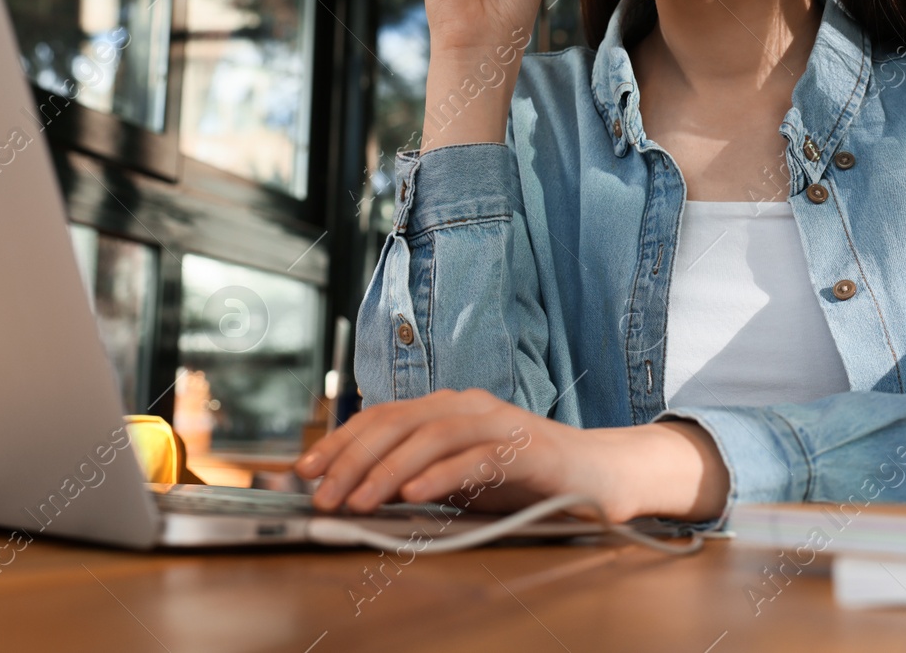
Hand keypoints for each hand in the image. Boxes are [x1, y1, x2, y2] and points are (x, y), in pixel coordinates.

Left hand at [293, 388, 729, 523]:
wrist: (600, 474)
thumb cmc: (527, 476)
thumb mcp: (461, 475)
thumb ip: (418, 475)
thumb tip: (358, 491)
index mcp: (449, 407)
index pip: (383, 417)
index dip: (340, 441)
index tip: (305, 469)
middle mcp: (469, 406)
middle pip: (398, 422)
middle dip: (352, 458)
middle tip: (322, 493)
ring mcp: (499, 423)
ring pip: (430, 437)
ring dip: (387, 471)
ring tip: (358, 499)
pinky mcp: (527, 449)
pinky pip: (476, 459)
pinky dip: (440, 476)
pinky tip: (414, 495)